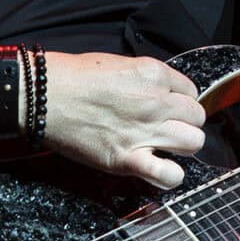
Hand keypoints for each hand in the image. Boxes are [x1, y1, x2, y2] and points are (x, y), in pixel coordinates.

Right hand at [41, 52, 206, 187]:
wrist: (43, 95)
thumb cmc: (72, 77)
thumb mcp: (118, 64)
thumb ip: (145, 80)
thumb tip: (159, 93)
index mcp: (153, 75)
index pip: (191, 92)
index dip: (180, 101)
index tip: (168, 107)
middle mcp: (155, 103)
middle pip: (197, 117)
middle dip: (185, 122)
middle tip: (167, 127)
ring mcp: (144, 132)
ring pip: (193, 142)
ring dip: (182, 146)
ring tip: (164, 146)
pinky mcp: (127, 159)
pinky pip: (169, 175)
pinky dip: (170, 176)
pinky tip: (160, 169)